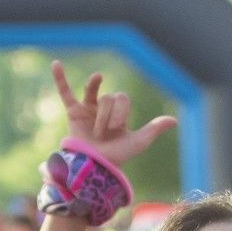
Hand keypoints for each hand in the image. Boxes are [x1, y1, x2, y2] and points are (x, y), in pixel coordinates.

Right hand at [49, 61, 176, 165]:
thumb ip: (154, 129)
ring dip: (98, 114)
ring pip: (94, 95)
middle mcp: (104, 108)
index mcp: (119, 113)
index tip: (118, 128)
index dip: (121, 111)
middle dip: (108, 116)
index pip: (122, 98)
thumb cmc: (117, 156)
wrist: (94, 166)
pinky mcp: (73, 112)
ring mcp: (88, 108)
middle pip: (109, 98)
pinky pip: (65, 92)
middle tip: (105, 135)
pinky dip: (60, 78)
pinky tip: (56, 64)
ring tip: (97, 130)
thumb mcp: (139, 142)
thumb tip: (175, 120)